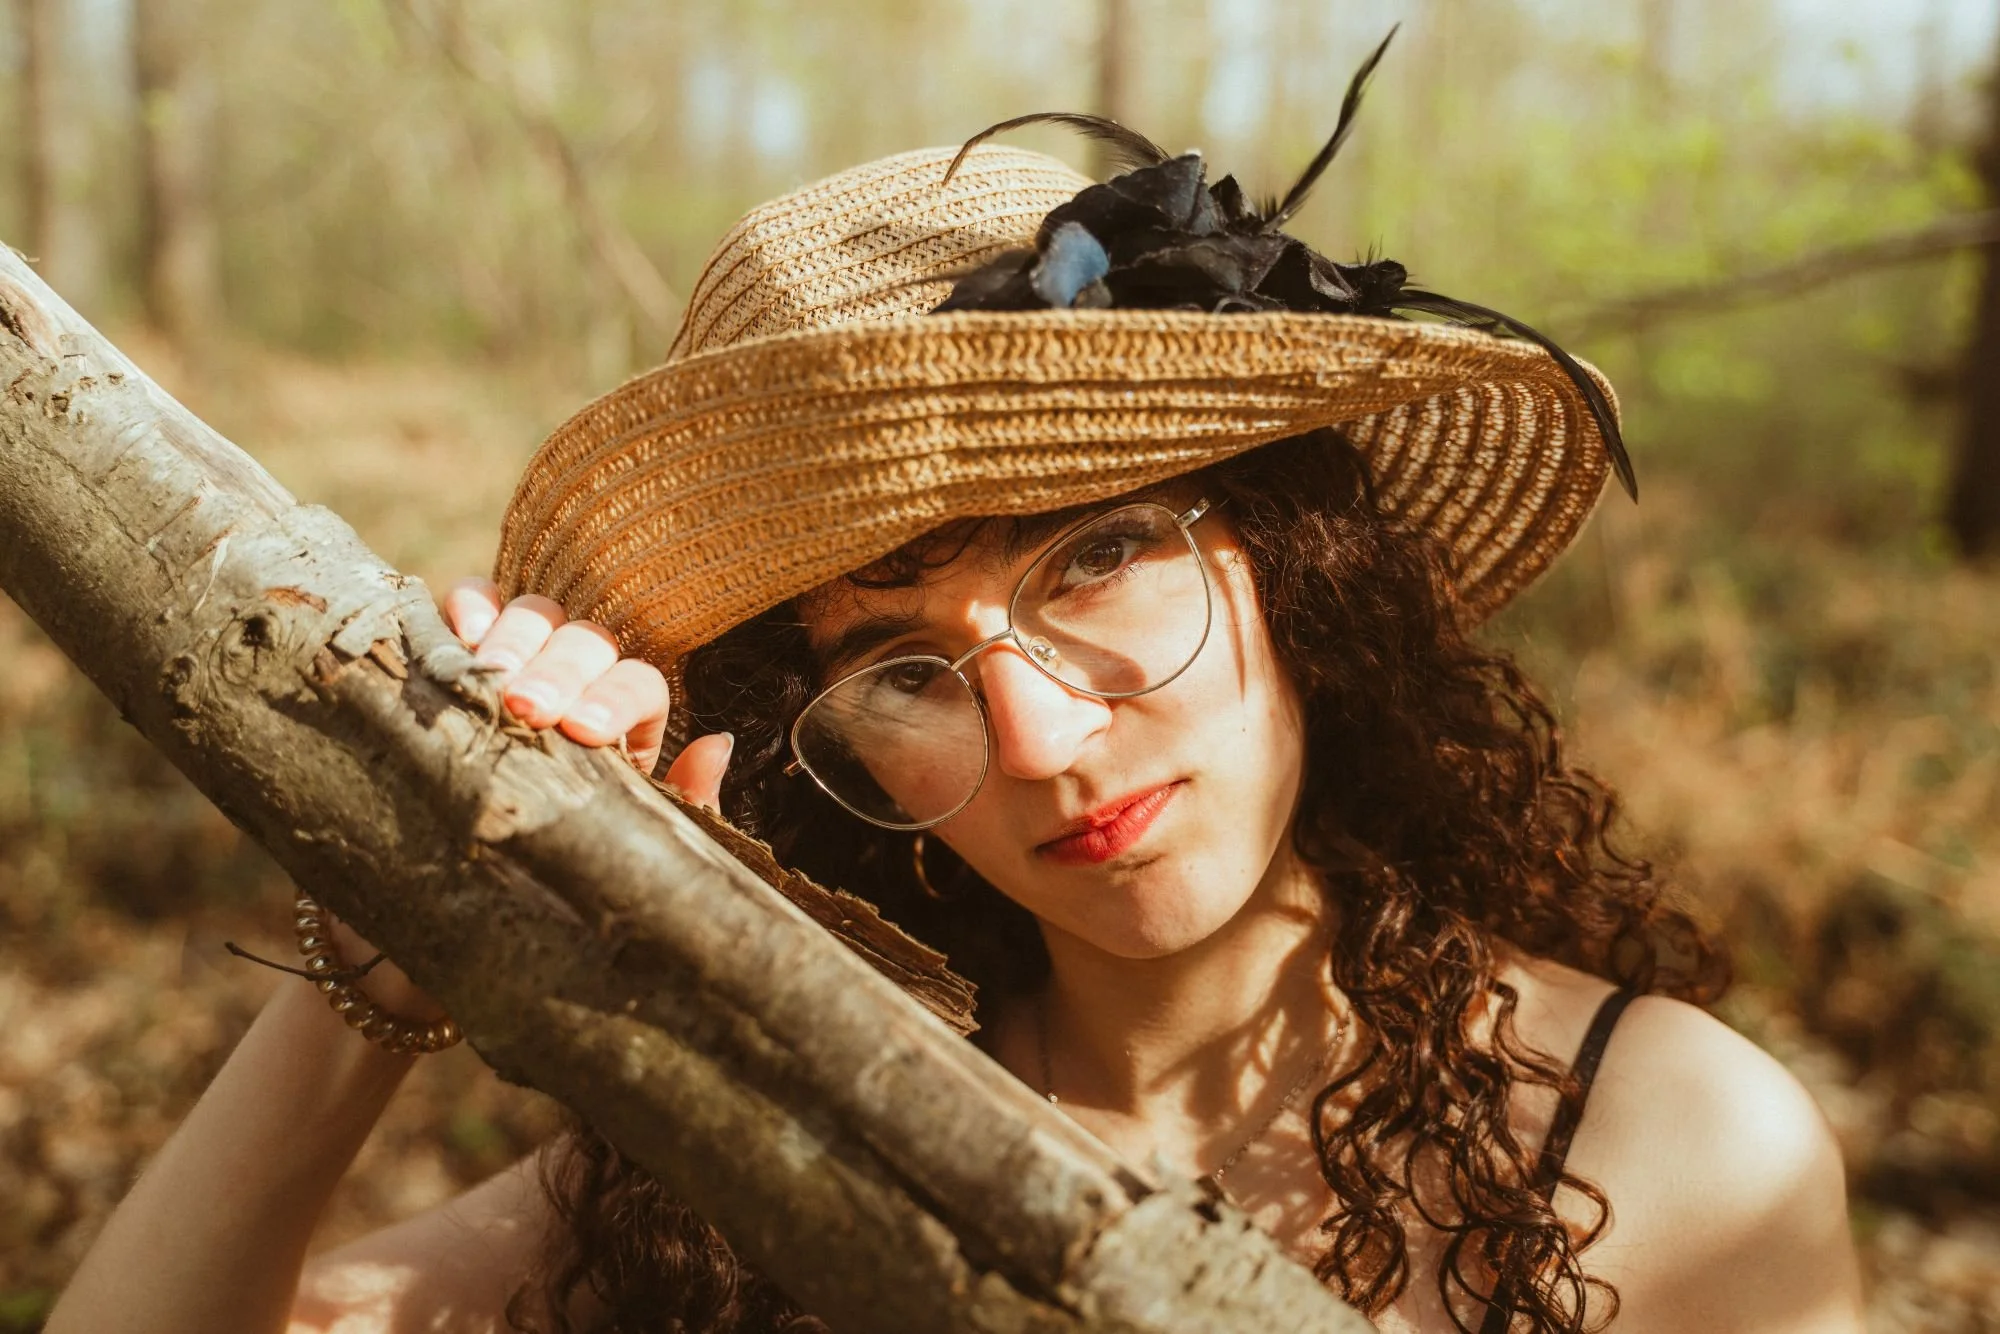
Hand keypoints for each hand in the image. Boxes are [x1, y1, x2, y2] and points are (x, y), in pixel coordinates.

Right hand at [439, 578, 733, 806]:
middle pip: (585, 643)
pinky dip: (469, 603)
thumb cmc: (584, 827)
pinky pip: (477, 599)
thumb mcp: (640, 822)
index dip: (615, 699)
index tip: (584, 730)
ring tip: (488, 677)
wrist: (517, 840)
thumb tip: (715, 745)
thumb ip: (686, 794)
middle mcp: (587, 666)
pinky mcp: (479, 633)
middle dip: (558, 673)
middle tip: (527, 708)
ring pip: (536, 614)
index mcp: (631, 709)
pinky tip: (462, 632)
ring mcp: (534, 643)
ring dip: (513, 641)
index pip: (639, 683)